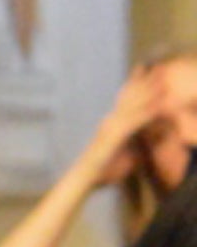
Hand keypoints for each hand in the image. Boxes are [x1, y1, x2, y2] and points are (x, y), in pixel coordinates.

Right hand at [85, 66, 169, 185]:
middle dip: (144, 82)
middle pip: (129, 97)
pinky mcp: (114, 137)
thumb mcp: (124, 153)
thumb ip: (135, 143)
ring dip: (148, 92)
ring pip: (133, 106)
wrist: (84, 180)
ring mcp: (111, 127)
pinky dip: (147, 112)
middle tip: (158, 67)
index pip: (125, 99)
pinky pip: (134, 122)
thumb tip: (148, 141)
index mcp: (112, 123)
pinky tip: (159, 105)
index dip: (135, 83)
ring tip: (162, 80)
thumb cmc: (104, 171)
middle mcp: (110, 121)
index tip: (146, 70)